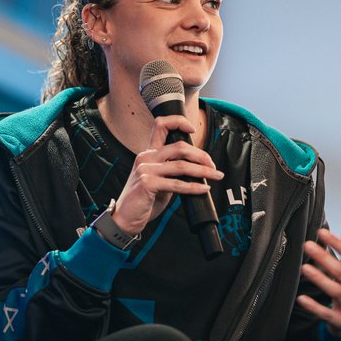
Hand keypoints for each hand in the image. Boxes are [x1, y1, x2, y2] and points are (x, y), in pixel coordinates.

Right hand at [112, 114, 223, 234]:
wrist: (125, 218)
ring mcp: (145, 169)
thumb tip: (198, 168)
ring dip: (203, 171)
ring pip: (182, 165)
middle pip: (180, 147)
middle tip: (213, 166)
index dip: (178, 122)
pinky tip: (204, 189)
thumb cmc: (143, 200)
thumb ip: (172, 170)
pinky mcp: (147, 183)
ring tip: (215, 175)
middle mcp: (146, 157)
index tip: (193, 129)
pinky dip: (194, 187)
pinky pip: (177, 184)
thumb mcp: (158, 179)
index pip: (161, 125)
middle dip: (202, 156)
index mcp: (149, 153)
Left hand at [296, 217, 340, 337]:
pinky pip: (327, 314)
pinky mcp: (340, 321)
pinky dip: (314, 306)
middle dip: (325, 259)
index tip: (321, 232)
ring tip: (304, 268)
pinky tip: (301, 298)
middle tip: (307, 245)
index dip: (337, 243)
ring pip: (336, 292)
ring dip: (320, 279)